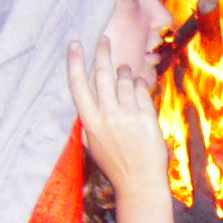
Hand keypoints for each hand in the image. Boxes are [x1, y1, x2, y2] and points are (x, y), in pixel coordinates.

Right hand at [68, 39, 168, 197]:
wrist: (139, 182)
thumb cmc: (115, 164)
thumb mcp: (93, 144)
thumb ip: (88, 121)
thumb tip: (86, 98)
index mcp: (90, 122)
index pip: (78, 85)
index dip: (75, 62)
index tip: (75, 44)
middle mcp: (107, 116)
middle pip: (102, 74)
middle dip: (103, 53)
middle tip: (104, 40)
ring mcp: (128, 115)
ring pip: (125, 80)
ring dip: (125, 72)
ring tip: (124, 71)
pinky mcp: (147, 117)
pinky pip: (142, 91)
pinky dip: (140, 85)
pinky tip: (139, 86)